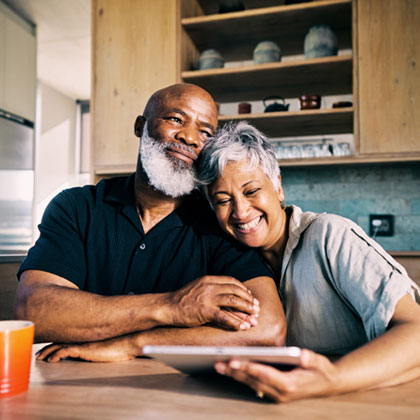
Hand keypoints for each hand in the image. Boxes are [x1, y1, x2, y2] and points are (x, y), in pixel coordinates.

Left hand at [36, 335, 139, 362]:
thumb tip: (104, 345)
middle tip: (39, 353)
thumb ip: (103, 343)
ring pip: (59, 345)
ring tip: (39, 358)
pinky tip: (51, 360)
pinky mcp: (83, 348)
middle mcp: (83, 337)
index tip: (48, 348)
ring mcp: (82, 342)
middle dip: (47, 347)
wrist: (128, 341)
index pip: (68, 337)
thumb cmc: (122, 343)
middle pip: (60, 340)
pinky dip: (56, 355)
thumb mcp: (109, 343)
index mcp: (87, 336)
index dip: (57, 342)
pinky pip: (64, 352)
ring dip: (47, 352)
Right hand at [167, 276, 259, 330]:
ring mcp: (207, 298)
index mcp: (208, 279)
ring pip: (233, 301)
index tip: (250, 296)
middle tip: (257, 308)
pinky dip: (236, 322)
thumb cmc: (182, 299)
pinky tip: (242, 327)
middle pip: (235, 290)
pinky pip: (224, 316)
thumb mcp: (198, 287)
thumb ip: (211, 288)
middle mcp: (209, 286)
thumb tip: (228, 295)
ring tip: (254, 317)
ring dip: (246, 309)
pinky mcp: (204, 311)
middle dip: (248, 300)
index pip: (231, 281)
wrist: (167, 306)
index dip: (243, 289)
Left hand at [215, 349, 337, 401]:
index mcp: (290, 385)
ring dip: (235, 375)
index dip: (248, 368)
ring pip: (251, 384)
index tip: (234, 361)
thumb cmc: (322, 371)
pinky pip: (254, 384)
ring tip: (219, 365)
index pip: (265, 375)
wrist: (328, 384)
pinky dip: (242, 377)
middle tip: (218, 363)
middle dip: (235, 372)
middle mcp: (281, 393)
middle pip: (253, 381)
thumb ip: (311, 359)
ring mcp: (276, 394)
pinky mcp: (273, 392)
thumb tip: (303, 355)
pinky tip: (231, 369)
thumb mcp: (320, 363)